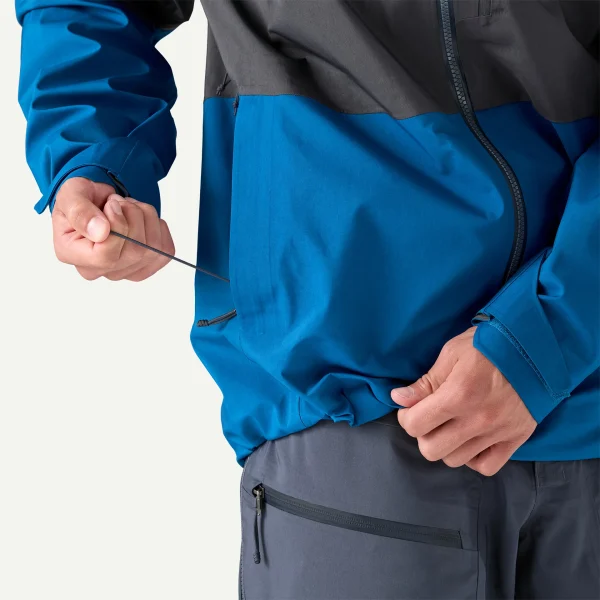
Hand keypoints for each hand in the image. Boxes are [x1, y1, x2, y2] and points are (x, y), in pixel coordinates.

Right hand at [53, 177, 173, 280]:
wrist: (97, 203)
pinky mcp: (145, 267)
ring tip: (128, 208)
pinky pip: (165, 249)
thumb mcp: (71, 195)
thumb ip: (80, 212)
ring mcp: (123, 272)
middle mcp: (98, 270)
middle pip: (135, 252)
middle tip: (119, 202)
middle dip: (133, 215)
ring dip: (146, 217)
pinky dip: (158, 227)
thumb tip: (101, 232)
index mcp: (72, 254)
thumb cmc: (81, 201)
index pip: (106, 256)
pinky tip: (141, 220)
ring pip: (153, 249)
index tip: (112, 204)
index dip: (118, 226)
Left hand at [391, 327, 535, 475]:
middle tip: (428, 418)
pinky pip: (487, 466)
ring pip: (455, 460)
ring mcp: (498, 432)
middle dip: (423, 434)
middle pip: (431, 450)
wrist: (535, 346)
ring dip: (446, 445)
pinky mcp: (516, 439)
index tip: (410, 408)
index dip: (406, 417)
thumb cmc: (489, 344)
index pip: (415, 425)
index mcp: (458, 394)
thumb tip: (399, 399)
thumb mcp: (452, 353)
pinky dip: (473, 458)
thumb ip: (426, 381)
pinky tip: (470, 440)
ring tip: (449, 426)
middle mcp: (477, 419)